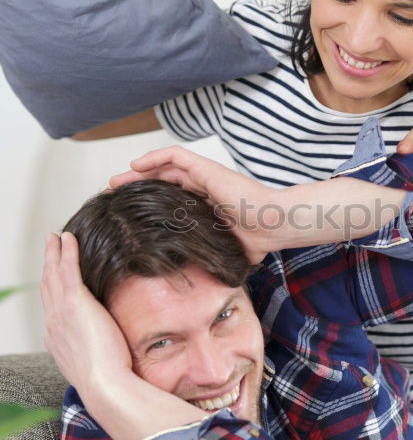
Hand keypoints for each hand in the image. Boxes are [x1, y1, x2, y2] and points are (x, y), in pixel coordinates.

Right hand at [40, 232, 132, 401]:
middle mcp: (54, 324)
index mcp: (57, 339)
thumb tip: (109, 348)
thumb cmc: (108, 382)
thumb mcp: (96, 364)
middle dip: (47, 265)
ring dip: (54, 253)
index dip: (51, 289)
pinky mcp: (76, 303)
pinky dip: (66, 252)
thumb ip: (96, 350)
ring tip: (56, 237)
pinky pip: (67, 270)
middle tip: (49, 247)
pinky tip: (68, 238)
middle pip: (47, 287)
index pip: (52, 307)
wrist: (106, 385)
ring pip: (54, 274)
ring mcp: (61, 313)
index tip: (53, 277)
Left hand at [109, 145, 279, 263]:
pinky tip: (134, 166)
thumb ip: (209, 259)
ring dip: (138, 173)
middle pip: (162, 183)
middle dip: (136, 189)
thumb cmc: (256, 241)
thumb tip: (198, 284)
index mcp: (206, 206)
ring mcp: (205, 176)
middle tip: (114, 199)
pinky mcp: (206, 168)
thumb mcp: (223, 253)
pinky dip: (154, 158)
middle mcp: (203, 188)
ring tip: (116, 182)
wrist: (272, 226)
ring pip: (164, 167)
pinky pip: (175, 156)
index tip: (128, 217)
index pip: (171, 200)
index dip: (149, 206)